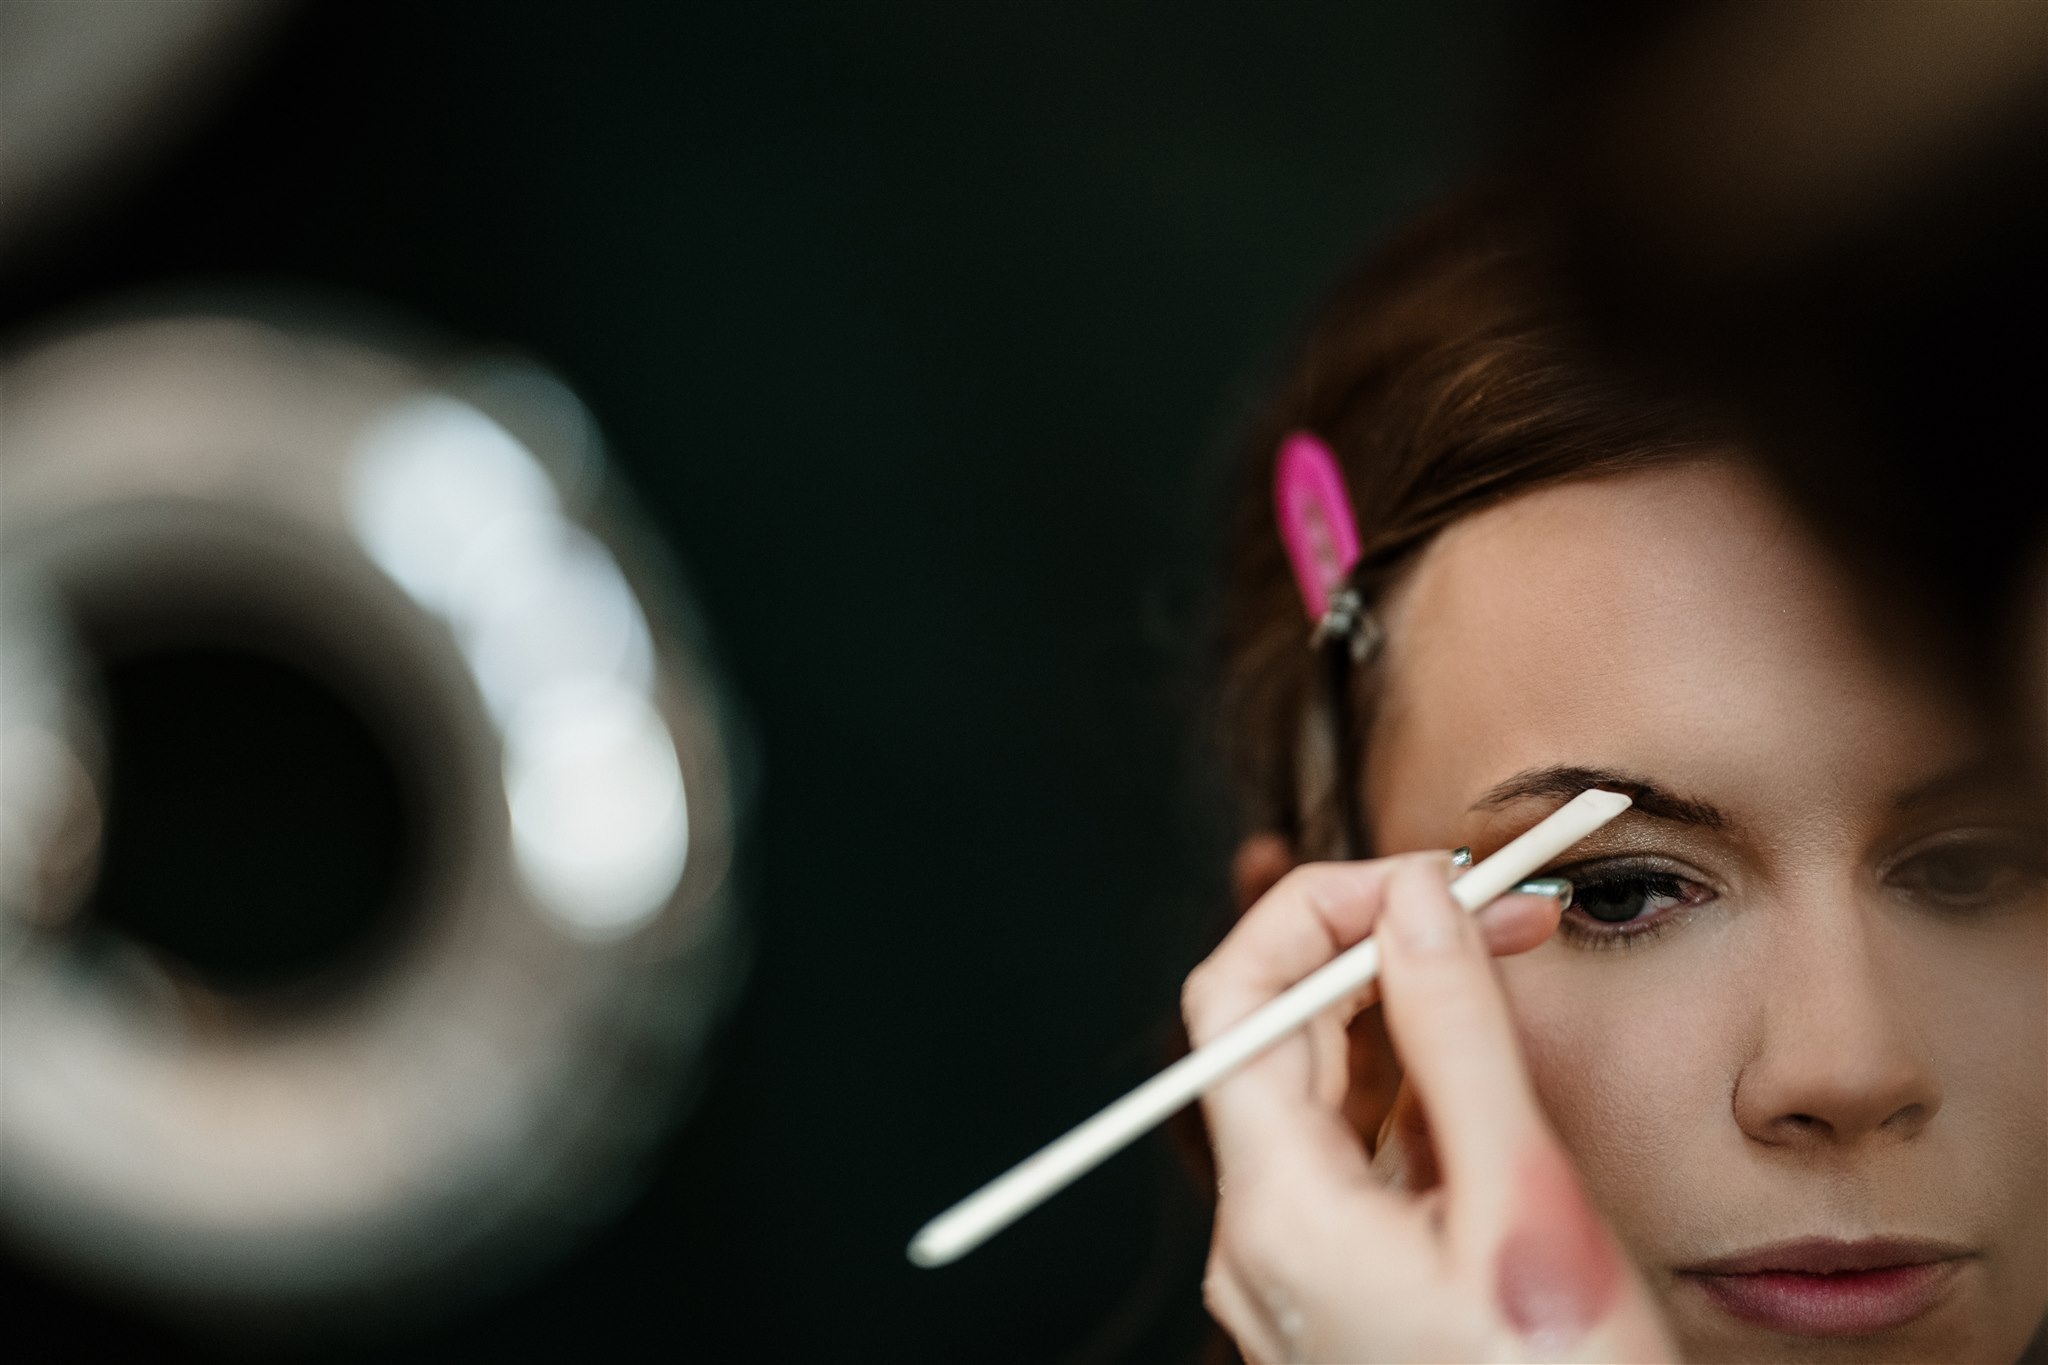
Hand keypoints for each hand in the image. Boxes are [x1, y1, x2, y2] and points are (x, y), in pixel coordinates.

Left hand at [1181, 853, 1678, 1362]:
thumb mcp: (1526, 1209)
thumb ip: (1459, 1038)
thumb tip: (1411, 900)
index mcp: (1278, 1212)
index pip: (1238, 998)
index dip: (1327, 909)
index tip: (1438, 877)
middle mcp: (1262, 1238)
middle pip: (1278, 1035)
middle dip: (1384, 947)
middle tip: (1504, 905)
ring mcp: (1297, 1269)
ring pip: (1322, 1090)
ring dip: (1405, 1013)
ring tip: (1508, 967)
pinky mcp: (1344, 1290)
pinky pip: (1355, 1156)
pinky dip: (1416, 1094)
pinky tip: (1490, 1076)